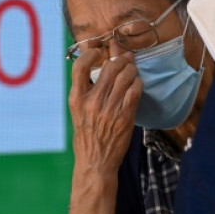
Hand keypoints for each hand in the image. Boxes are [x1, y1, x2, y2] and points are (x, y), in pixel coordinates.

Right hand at [65, 49, 142, 213]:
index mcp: (76, 99)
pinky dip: (138, 84)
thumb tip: (97, 65)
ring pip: (125, 76)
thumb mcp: (78, 111)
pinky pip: (134, 91)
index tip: (99, 51)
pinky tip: (136, 84)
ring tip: (132, 70)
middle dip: (120, 59)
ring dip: (131, 70)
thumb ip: (86, 90)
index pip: (80, 67)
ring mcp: (109, 109)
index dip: (91, 53)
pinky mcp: (124, 117)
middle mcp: (92, 102)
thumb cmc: (86, 135)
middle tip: (125, 59)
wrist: (95, 162)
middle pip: (109, 67)